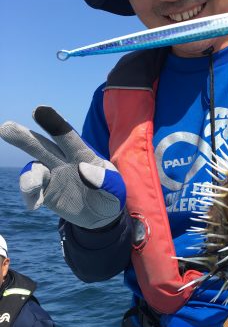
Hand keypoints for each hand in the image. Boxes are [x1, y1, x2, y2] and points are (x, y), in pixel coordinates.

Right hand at [0, 106, 125, 228]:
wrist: (101, 216)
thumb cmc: (111, 196)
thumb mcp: (116, 189)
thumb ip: (106, 180)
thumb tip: (84, 169)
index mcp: (83, 154)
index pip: (68, 136)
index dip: (54, 123)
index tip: (40, 110)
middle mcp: (64, 160)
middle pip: (42, 146)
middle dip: (24, 137)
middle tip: (6, 128)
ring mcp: (52, 174)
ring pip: (34, 168)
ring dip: (28, 176)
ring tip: (32, 187)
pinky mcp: (45, 190)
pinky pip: (32, 189)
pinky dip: (29, 195)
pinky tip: (34, 205)